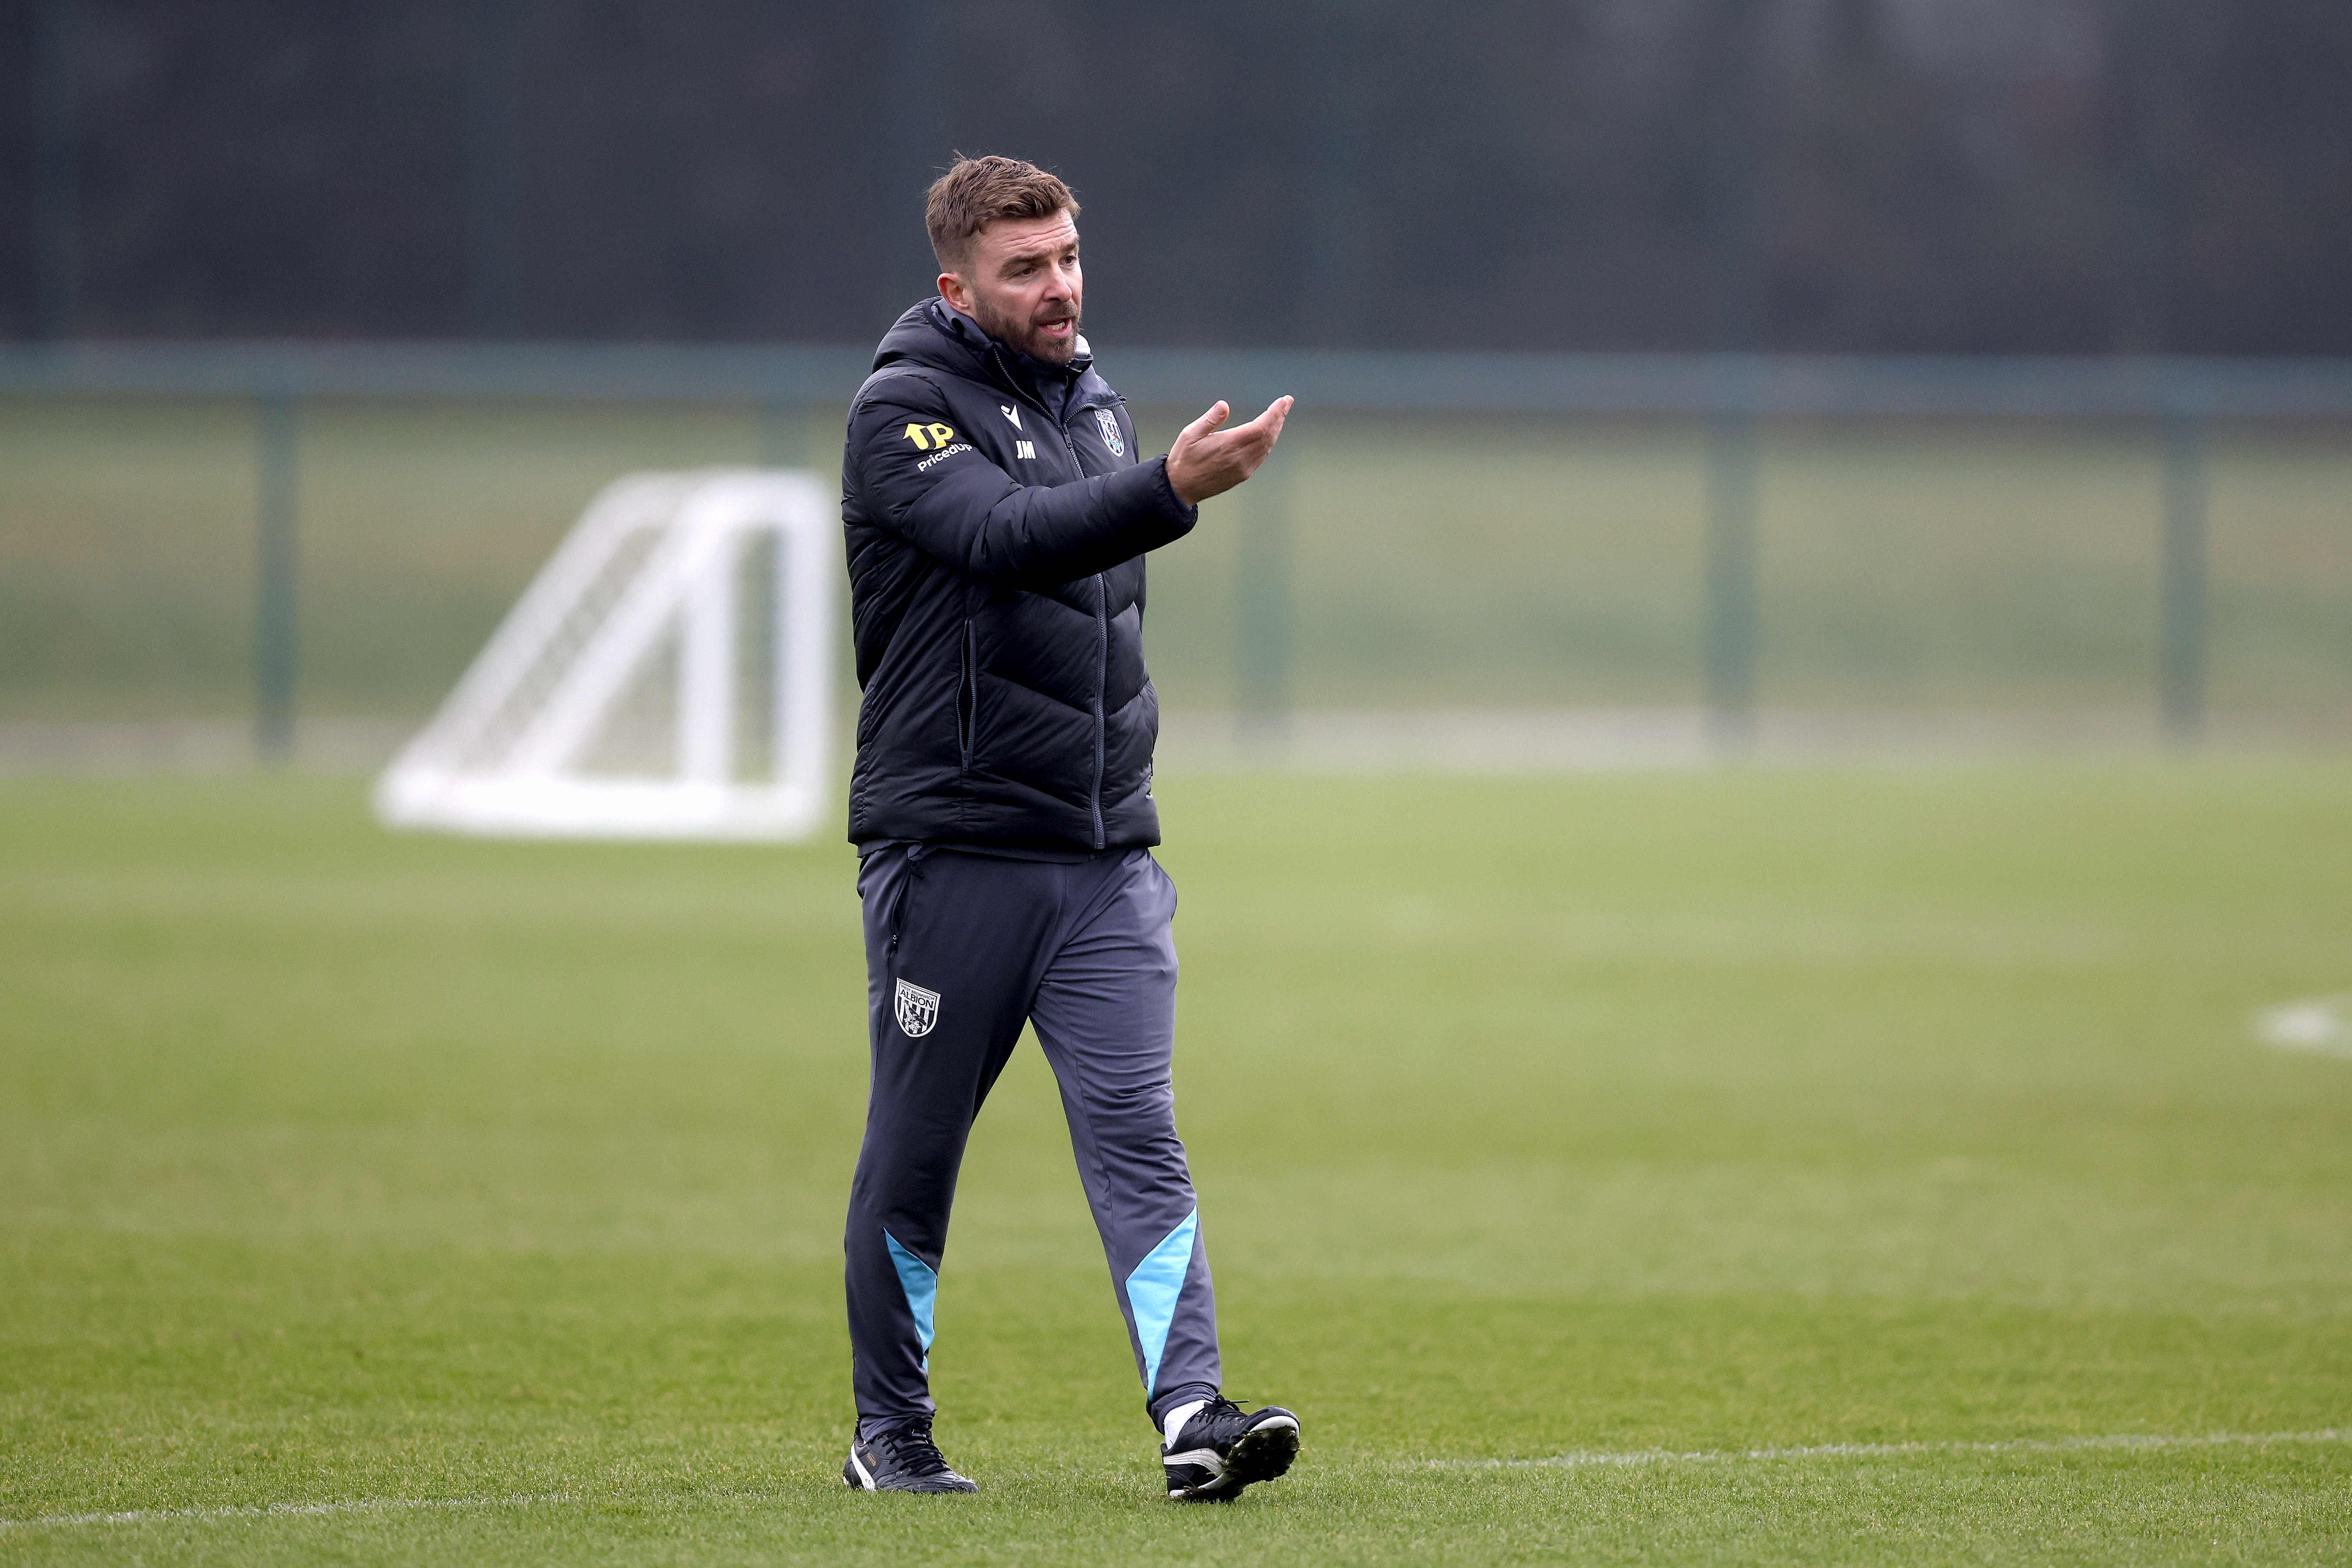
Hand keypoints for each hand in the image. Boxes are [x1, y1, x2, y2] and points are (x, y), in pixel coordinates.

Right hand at [1164, 396, 1293, 505]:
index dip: (1275, 413)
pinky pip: (1262, 456)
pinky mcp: (1243, 475)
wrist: (1182, 488)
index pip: (1261, 426)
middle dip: (1280, 418)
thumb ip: (1209, 419)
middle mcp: (1240, 457)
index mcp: (1228, 445)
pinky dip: (1269, 442)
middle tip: (1286, 403)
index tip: (1284, 401)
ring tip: (1279, 416)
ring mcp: (1243, 468)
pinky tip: (1269, 435)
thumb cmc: (1184, 459)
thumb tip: (1224, 405)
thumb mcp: (1190, 435)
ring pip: (1267, 446)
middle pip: (1269, 435)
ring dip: (1276, 429)